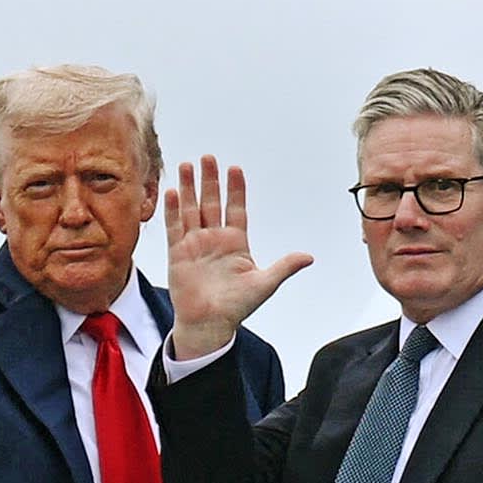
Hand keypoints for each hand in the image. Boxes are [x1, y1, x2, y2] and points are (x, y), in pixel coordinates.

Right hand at [165, 157, 312, 358]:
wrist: (210, 324)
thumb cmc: (237, 306)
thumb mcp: (265, 284)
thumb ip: (284, 267)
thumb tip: (309, 257)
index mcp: (236, 243)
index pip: (236, 209)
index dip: (236, 189)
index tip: (235, 168)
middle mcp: (215, 239)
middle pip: (212, 203)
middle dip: (210, 180)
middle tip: (208, 158)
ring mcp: (196, 244)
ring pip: (192, 209)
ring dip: (189, 188)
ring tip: (187, 165)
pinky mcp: (178, 253)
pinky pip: (175, 227)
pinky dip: (174, 210)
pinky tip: (173, 192)